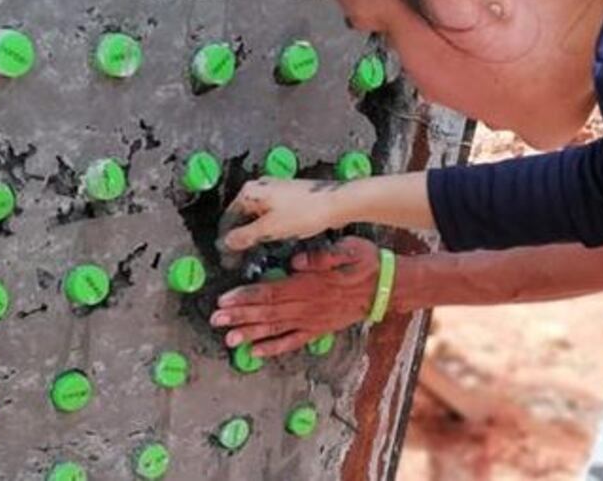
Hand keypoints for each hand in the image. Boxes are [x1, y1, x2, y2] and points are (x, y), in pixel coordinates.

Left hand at [210, 237, 379, 356]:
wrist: (386, 287)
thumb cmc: (365, 262)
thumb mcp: (348, 248)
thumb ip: (322, 256)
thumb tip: (295, 262)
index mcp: (309, 284)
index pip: (271, 292)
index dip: (246, 297)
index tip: (225, 299)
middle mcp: (307, 305)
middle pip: (267, 312)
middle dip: (239, 316)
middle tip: (215, 320)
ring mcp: (312, 320)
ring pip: (276, 329)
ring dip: (250, 334)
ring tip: (228, 340)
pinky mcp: (318, 329)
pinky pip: (293, 342)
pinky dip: (274, 348)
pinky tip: (255, 353)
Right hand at [221, 178, 345, 251]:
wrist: (336, 203)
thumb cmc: (306, 211)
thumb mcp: (270, 229)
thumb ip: (245, 236)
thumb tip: (228, 242)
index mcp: (251, 191)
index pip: (229, 218)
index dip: (226, 240)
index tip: (227, 258)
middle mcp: (261, 187)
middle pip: (242, 216)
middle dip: (240, 239)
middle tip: (239, 259)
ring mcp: (276, 192)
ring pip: (257, 217)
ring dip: (254, 236)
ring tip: (254, 254)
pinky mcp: (289, 198)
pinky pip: (271, 216)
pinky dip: (267, 230)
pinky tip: (271, 242)